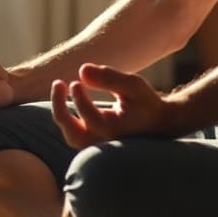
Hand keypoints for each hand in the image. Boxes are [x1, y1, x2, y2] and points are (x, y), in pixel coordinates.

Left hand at [50, 63, 179, 147]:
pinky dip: (67, 117)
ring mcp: (99, 146)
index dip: (79, 98)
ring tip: (59, 86)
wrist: (159, 124)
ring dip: (61, 113)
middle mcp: (106, 143)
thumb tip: (82, 70)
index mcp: (117, 131)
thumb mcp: (133, 86)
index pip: (90, 117)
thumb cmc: (145, 102)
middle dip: (60, 109)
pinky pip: (73, 134)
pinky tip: (67, 95)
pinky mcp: (94, 144)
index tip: (76, 81)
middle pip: (73, 135)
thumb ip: (109, 78)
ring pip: (71, 137)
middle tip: (58, 83)